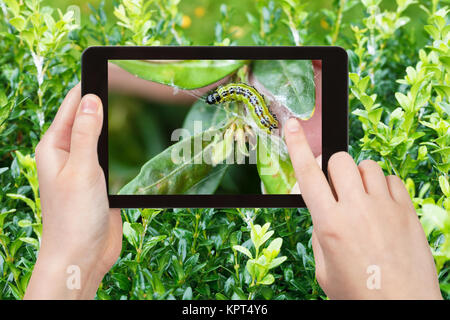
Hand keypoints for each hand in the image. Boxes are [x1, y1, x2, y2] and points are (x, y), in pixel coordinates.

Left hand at [25, 84, 121, 299]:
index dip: (89, 85)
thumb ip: (85, 134)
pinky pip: (112, 157)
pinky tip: (137, 143)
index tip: (111, 70)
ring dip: (116, 126)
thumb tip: (90, 99)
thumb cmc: (74, 217)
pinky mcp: (100, 181)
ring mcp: (85, 168)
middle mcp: (68, 154)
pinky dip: (123, 148)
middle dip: (107, 103)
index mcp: (55, 147)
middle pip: (88, 118)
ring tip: (138, 110)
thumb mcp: (81, 169)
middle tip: (134, 87)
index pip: (72, 105)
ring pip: (102, 138)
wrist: (82, 256)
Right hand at [284, 118, 441, 299]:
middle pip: (339, 161)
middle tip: (337, 189)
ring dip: (359, 176)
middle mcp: (356, 209)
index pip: (307, 175)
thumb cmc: (359, 293)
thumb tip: (324, 212)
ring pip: (366, 165)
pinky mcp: (406, 210)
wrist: (402, 307)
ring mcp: (384, 207)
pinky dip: (382, 185)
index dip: (297, 146)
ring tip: (362, 198)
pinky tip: (381, 205)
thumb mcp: (325, 269)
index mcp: (330, 224)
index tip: (292, 125)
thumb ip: (321, 234)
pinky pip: (391, 178)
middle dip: (333, 169)